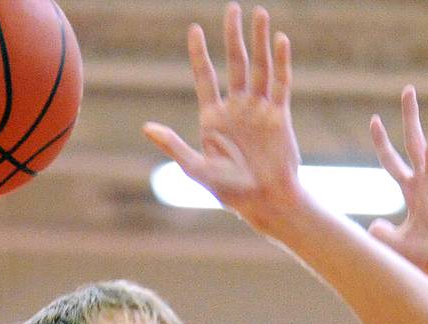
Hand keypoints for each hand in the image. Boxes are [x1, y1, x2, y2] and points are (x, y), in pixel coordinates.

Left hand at [143, 3, 303, 228]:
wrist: (265, 201)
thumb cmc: (230, 191)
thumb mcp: (196, 169)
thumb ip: (173, 146)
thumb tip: (146, 127)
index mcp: (213, 118)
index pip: (205, 76)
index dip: (199, 54)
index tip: (195, 29)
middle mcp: (236, 108)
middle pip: (235, 63)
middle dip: (233, 36)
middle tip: (233, 8)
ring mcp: (258, 109)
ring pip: (259, 67)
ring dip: (259, 41)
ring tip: (259, 13)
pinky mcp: (279, 115)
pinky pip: (280, 83)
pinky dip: (281, 62)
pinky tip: (280, 40)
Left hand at [368, 87, 427, 323]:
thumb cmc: (424, 263)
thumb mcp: (395, 245)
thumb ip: (382, 233)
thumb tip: (370, 227)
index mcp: (412, 194)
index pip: (394, 163)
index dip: (383, 143)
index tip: (372, 120)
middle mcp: (427, 186)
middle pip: (416, 145)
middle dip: (411, 118)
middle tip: (407, 89)